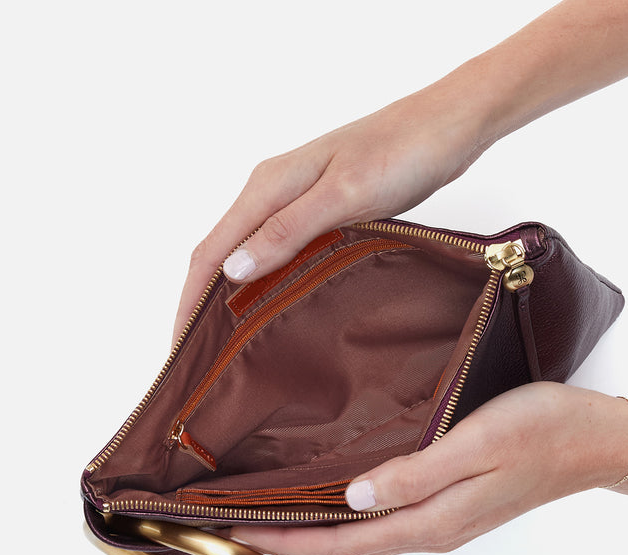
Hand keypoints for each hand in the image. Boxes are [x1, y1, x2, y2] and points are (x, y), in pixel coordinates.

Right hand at [173, 73, 495, 340]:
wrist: (447, 126)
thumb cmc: (402, 153)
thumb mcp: (343, 195)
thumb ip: (287, 231)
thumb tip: (233, 270)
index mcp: (269, 186)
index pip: (210, 251)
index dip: (189, 302)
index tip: (181, 349)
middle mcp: (272, 191)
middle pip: (219, 252)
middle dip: (200, 303)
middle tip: (198, 356)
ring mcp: (294, 199)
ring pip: (246, 252)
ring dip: (228, 294)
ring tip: (224, 341)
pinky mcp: (318, 207)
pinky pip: (275, 249)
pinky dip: (261, 279)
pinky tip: (269, 304)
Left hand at [229, 383, 627, 554]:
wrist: (596, 439)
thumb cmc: (541, 431)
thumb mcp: (477, 445)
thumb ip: (417, 475)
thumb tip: (355, 497)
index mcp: (430, 520)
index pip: (341, 542)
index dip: (286, 541)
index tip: (236, 532)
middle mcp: (429, 527)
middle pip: (345, 545)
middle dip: (289, 539)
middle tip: (238, 525)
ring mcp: (441, 518)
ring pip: (361, 532)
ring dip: (314, 527)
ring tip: (272, 511)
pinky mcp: (449, 501)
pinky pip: (383, 515)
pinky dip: (346, 512)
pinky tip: (333, 494)